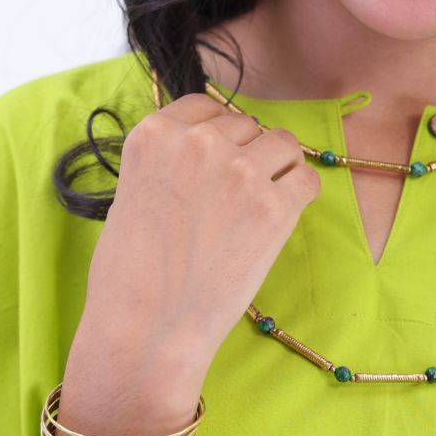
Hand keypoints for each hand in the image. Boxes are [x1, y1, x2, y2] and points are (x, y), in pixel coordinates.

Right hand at [77, 89, 321, 390]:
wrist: (146, 329)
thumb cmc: (128, 275)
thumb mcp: (131, 195)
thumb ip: (167, 164)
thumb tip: (207, 153)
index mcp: (154, 134)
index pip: (204, 106)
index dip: (216, 132)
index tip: (218, 157)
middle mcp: (198, 142)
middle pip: (245, 125)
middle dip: (245, 154)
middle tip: (234, 197)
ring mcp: (239, 172)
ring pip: (283, 143)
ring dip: (278, 167)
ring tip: (261, 203)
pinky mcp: (274, 207)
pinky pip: (307, 180)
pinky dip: (300, 194)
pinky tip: (281, 216)